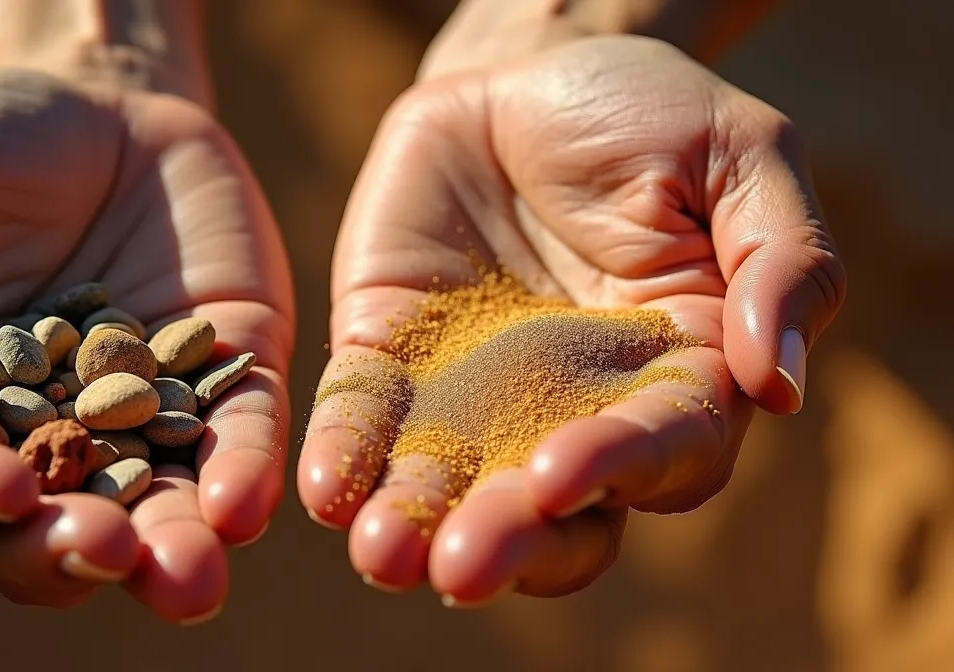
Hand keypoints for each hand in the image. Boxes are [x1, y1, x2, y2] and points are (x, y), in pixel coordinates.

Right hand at [0, 68, 293, 621]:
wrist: (105, 108)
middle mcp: (36, 434)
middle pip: (33, 530)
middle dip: (62, 550)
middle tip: (99, 546)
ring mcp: (138, 419)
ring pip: (145, 517)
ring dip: (165, 556)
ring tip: (185, 579)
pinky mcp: (226, 385)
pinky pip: (235, 444)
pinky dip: (240, 479)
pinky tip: (244, 508)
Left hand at [299, 34, 843, 603]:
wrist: (529, 71)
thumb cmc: (652, 114)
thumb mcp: (742, 158)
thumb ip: (783, 264)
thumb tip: (783, 384)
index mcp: (677, 375)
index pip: (662, 450)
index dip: (618, 468)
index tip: (561, 473)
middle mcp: (575, 409)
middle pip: (553, 508)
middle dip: (508, 539)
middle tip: (462, 565)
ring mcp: (474, 394)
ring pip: (451, 484)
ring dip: (416, 524)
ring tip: (382, 552)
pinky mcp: (391, 360)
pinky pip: (365, 420)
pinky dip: (346, 457)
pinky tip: (324, 486)